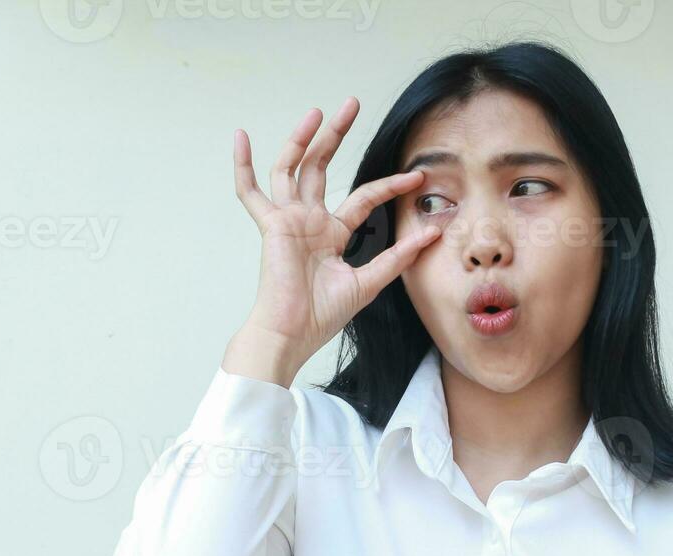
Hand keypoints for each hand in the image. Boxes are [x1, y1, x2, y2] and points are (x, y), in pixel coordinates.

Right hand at [228, 97, 441, 379]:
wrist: (294, 333)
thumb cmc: (323, 316)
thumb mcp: (369, 282)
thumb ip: (397, 257)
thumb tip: (432, 235)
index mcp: (330, 234)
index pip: (363, 198)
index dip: (389, 186)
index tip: (417, 179)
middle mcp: (308, 220)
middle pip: (321, 167)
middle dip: (336, 135)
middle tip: (351, 104)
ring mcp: (288, 219)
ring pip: (292, 167)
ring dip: (302, 138)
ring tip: (318, 110)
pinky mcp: (271, 225)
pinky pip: (250, 191)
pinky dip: (242, 165)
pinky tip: (240, 136)